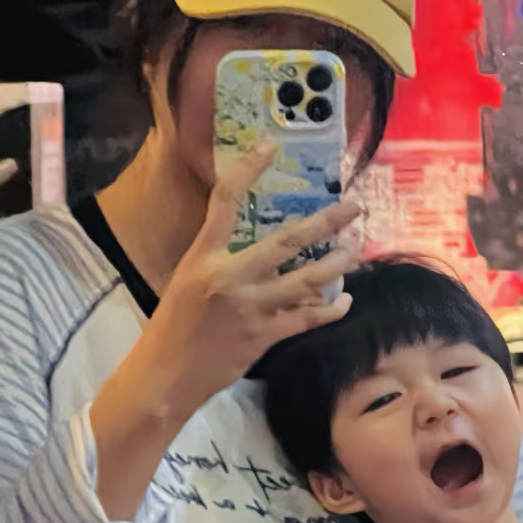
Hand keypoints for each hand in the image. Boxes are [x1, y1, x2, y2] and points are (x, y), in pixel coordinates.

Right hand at [147, 144, 364, 417]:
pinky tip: (344, 301)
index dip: (248, 168)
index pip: (224, 201)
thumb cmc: (172, 328)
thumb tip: (262, 251)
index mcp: (203, 256)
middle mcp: (229, 276)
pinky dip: (330, 309)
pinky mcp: (264, 336)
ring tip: (356, 251)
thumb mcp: (186, 281)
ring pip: (306, 281)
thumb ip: (220, 262)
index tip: (270, 146)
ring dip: (336, 265)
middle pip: (286, 241)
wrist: (166, 375)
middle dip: (326, 222)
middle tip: (354, 206)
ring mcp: (250, 307)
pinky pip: (307, 318)